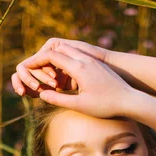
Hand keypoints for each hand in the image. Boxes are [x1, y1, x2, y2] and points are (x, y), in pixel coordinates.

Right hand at [14, 41, 133, 118]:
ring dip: (56, 59)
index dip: (37, 61)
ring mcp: (92, 60)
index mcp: (79, 68)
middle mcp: (85, 59)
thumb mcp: (79, 106)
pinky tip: (64, 75)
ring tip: (48, 73)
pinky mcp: (97, 64)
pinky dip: (66, 62)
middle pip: (59, 49)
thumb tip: (41, 94)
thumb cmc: (105, 106)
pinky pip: (77, 57)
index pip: (52, 57)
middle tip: (34, 68)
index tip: (27, 67)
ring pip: (69, 51)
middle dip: (44, 58)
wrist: (129, 100)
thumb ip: (58, 99)